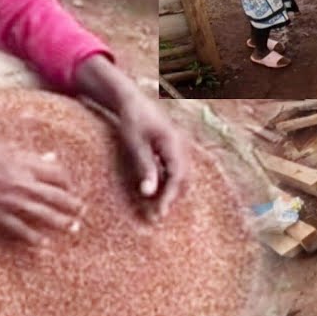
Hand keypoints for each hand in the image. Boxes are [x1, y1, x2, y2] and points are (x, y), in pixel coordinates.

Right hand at [0, 144, 84, 243]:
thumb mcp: (4, 144)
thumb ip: (29, 153)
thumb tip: (50, 159)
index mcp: (24, 162)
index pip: (57, 174)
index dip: (68, 181)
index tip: (72, 186)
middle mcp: (22, 183)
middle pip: (55, 196)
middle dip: (72, 204)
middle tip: (82, 211)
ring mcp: (10, 200)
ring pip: (42, 214)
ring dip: (60, 222)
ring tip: (74, 228)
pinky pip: (18, 228)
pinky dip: (32, 238)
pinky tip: (44, 245)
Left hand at [116, 93, 189, 220]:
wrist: (133, 100)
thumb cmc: (132, 120)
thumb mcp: (134, 144)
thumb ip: (145, 167)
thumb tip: (149, 193)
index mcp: (174, 142)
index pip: (177, 176)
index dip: (169, 196)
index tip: (159, 213)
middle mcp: (182, 144)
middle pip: (184, 178)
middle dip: (173, 197)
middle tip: (158, 215)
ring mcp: (180, 144)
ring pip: (183, 174)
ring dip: (173, 191)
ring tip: (158, 207)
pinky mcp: (175, 146)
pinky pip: (177, 168)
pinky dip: (170, 181)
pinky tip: (159, 190)